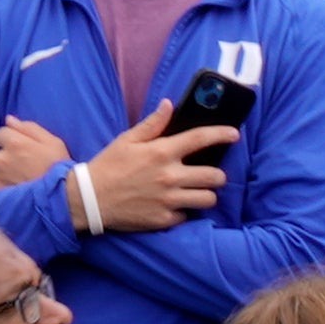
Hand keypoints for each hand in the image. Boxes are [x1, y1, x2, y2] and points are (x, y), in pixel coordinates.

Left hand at [0, 115, 71, 190]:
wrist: (65, 198)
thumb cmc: (60, 167)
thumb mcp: (52, 142)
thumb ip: (28, 128)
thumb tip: (8, 119)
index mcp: (14, 143)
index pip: (0, 134)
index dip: (10, 140)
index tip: (21, 149)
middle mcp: (1, 160)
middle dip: (4, 158)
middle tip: (20, 168)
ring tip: (14, 181)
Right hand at [80, 97, 236, 232]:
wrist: (91, 199)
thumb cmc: (108, 165)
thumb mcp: (126, 140)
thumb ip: (152, 124)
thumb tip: (168, 104)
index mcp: (161, 152)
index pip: (200, 139)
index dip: (221, 134)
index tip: (234, 134)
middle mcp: (170, 176)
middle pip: (214, 176)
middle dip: (216, 175)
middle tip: (207, 174)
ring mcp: (170, 200)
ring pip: (208, 199)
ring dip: (204, 194)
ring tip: (194, 191)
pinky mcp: (166, 219)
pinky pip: (188, 215)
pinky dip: (183, 210)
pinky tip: (172, 205)